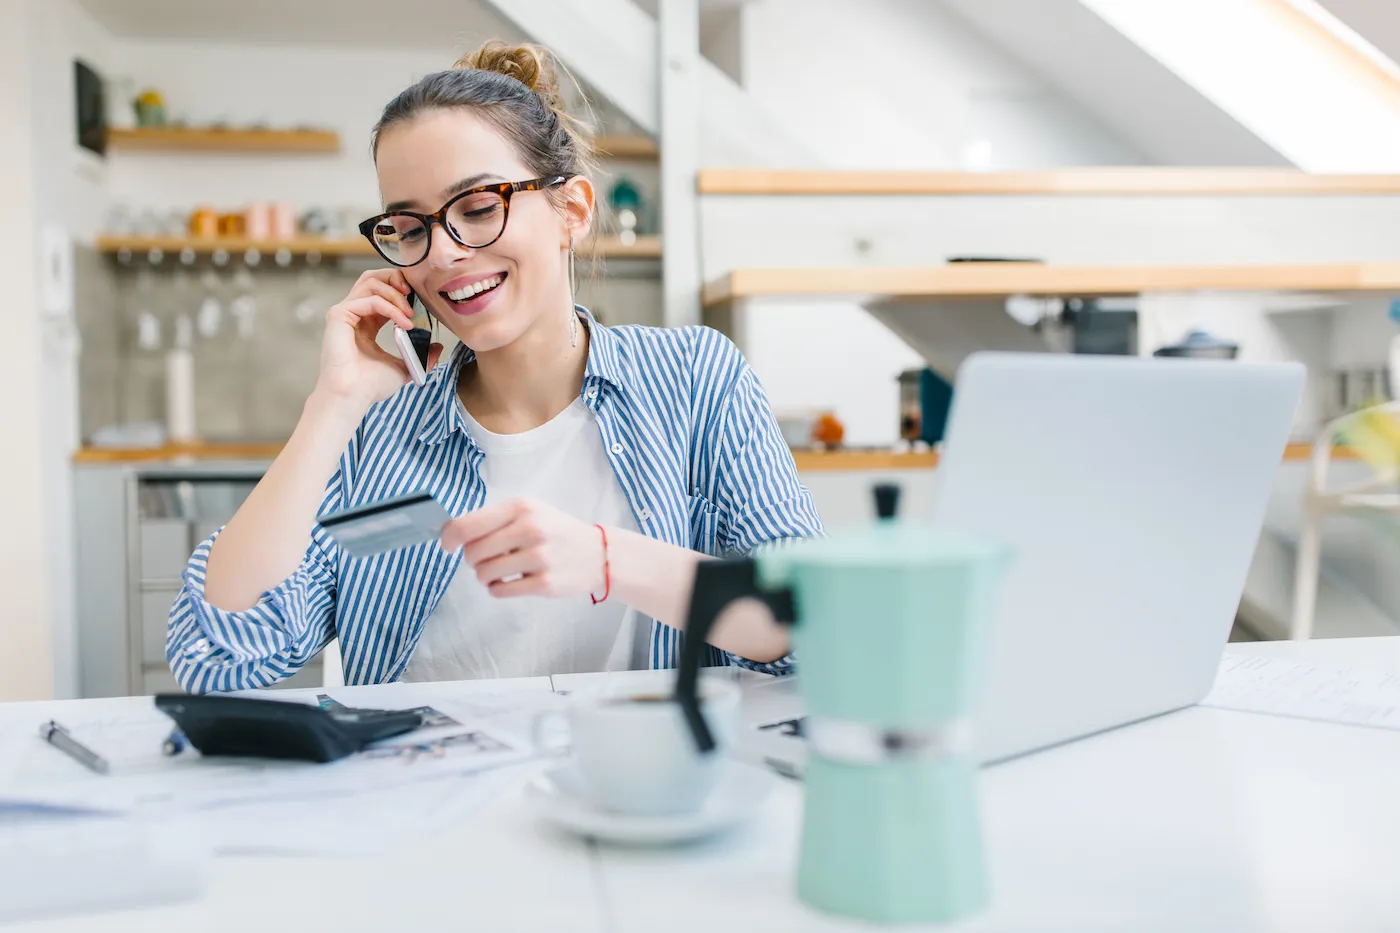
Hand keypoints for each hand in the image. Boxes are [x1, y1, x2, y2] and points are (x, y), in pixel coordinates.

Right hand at [312, 269, 443, 411]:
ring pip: (370, 282)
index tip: (421, 300)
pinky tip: (404, 323)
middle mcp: (354, 314)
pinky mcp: (339, 316)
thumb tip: (437, 347)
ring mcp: (344, 313)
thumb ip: (420, 355)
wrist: (353, 396)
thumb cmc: (372, 386)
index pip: (382, 291)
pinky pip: (369, 300)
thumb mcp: (404, 366)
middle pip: (373, 277)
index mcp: (366, 323)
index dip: (402, 289)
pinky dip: (390, 308)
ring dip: (396, 294)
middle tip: (414, 294)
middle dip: (396, 279)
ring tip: (410, 314)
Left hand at [440, 498, 605, 598]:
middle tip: (486, 560)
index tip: (448, 546)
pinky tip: (511, 582)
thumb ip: (494, 519)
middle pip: (473, 553)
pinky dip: (498, 589)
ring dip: (485, 577)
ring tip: (501, 572)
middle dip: (473, 560)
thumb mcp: (530, 512)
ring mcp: (539, 557)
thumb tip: (452, 533)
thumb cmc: (557, 531)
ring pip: (484, 574)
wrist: (599, 553)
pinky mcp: (545, 583)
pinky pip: (500, 591)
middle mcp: (530, 529)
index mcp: (521, 507)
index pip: (467, 525)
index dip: (449, 538)